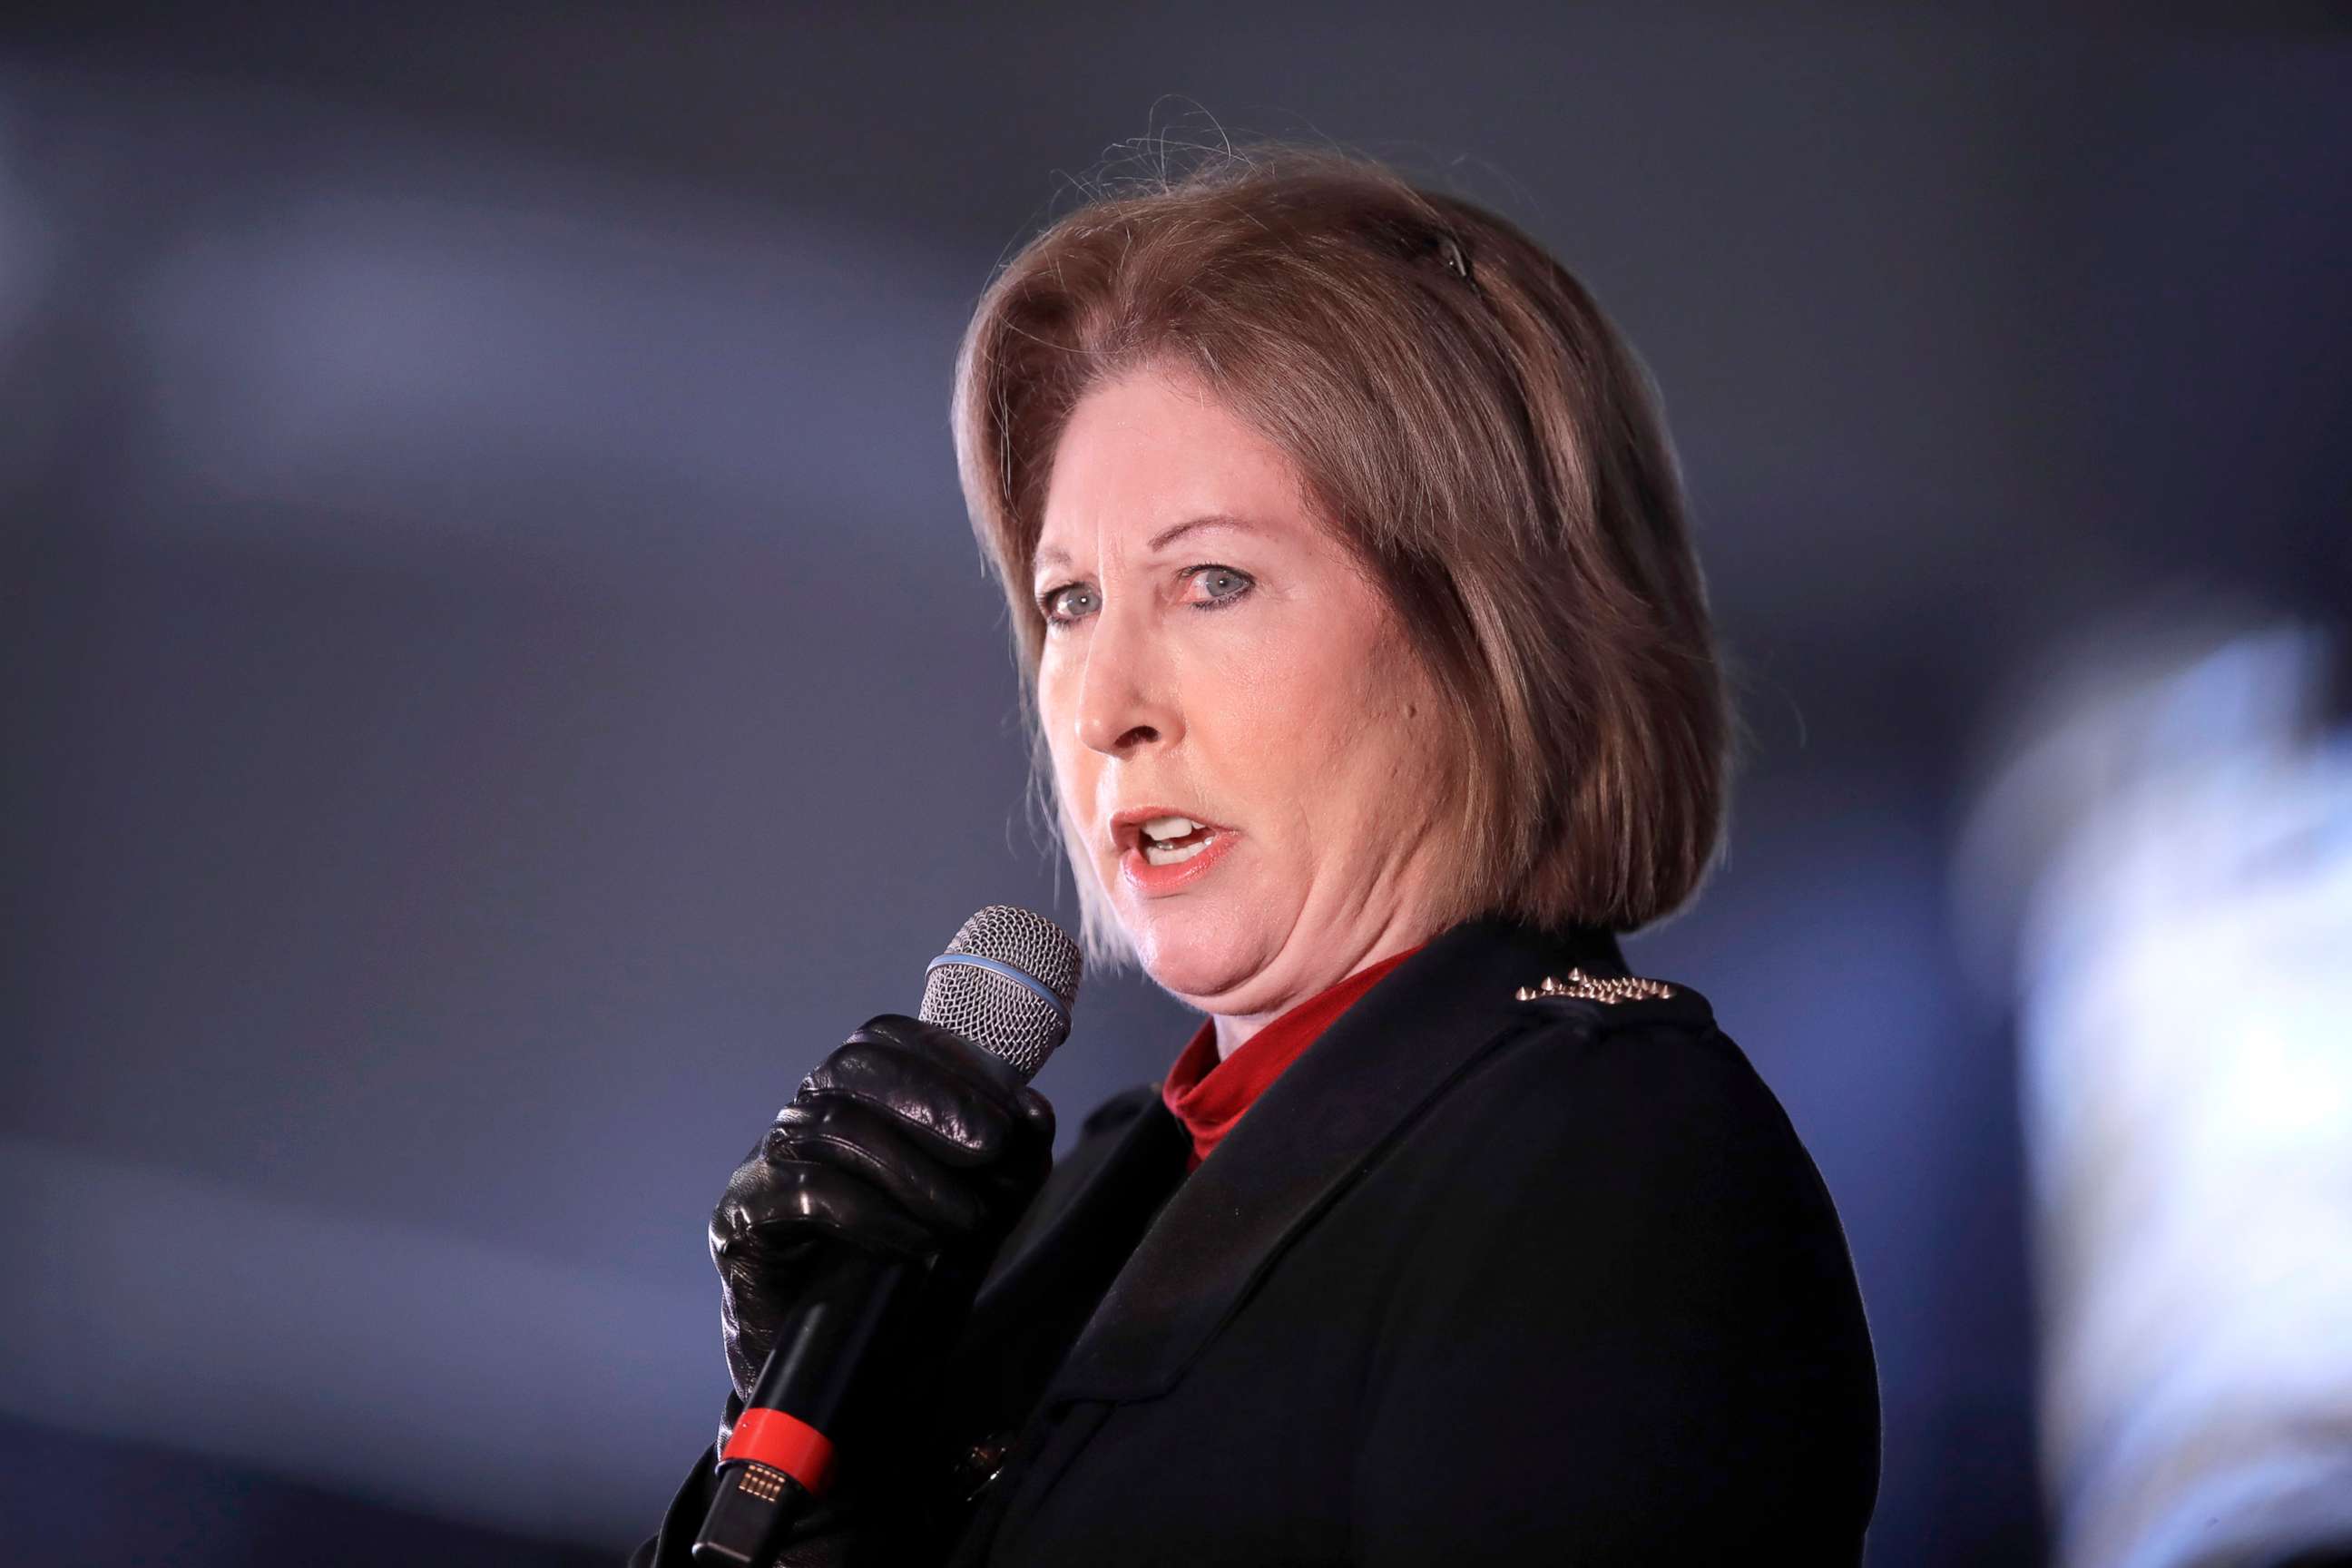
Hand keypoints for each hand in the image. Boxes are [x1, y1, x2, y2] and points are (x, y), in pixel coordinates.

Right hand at [708, 1013, 1056, 1409]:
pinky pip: (805, 1193)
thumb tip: (1034, 1114)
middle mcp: (800, 1116)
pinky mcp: (742, 1218)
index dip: (950, 1059)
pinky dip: (873, 1214)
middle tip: (992, 1145)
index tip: (1010, 1104)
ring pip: (835, 1128)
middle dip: (934, 1100)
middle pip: (854, 1067)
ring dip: (916, 1171)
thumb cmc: (902, 1272)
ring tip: (968, 1219)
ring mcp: (765, 1163)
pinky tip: (916, 1245)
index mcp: (849, 1097)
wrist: (838, 1366)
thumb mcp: (973, 1208)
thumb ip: (1006, 1162)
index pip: (886, 1039)